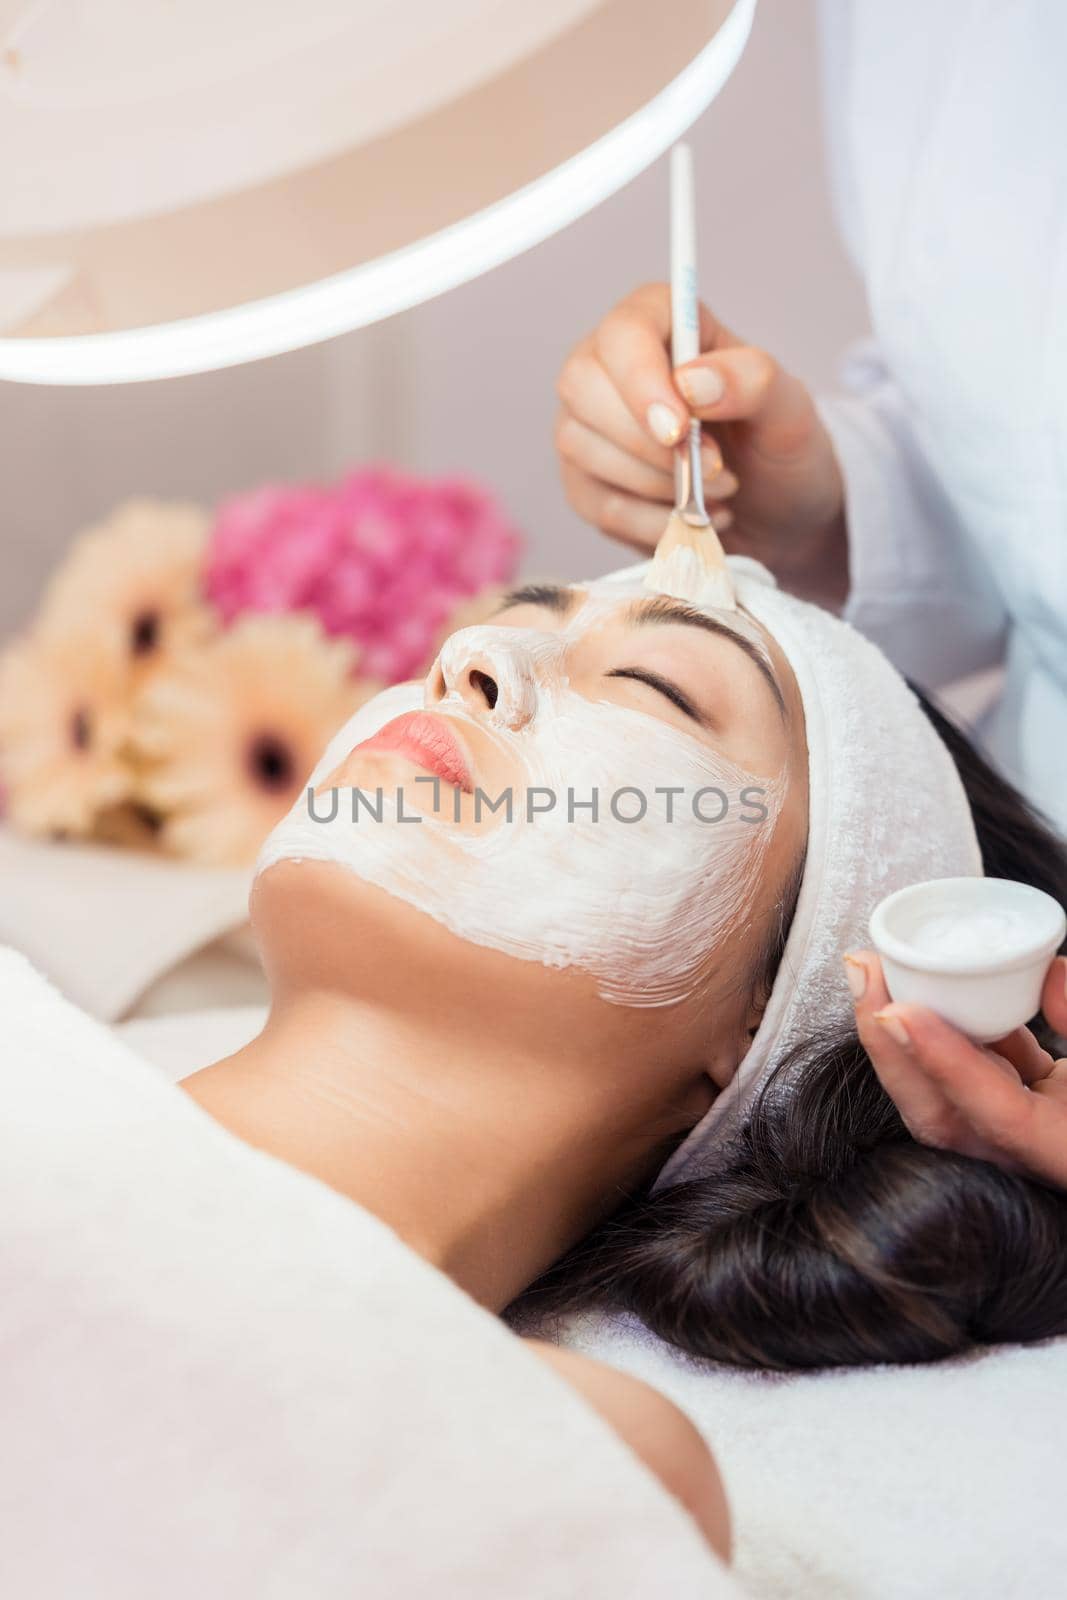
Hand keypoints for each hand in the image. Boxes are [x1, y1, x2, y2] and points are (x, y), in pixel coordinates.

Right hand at [555, 283, 848, 605]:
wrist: (776, 518)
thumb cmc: (778, 450)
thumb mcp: (790, 410)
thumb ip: (751, 381)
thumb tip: (691, 382)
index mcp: (662, 324)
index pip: (624, 332)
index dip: (642, 381)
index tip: (679, 430)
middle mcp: (610, 367)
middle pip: (582, 386)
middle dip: (647, 442)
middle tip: (714, 468)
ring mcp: (589, 426)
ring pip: (580, 446)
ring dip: (656, 483)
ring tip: (716, 492)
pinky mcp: (586, 484)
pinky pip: (598, 504)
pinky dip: (652, 521)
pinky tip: (691, 516)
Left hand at [844, 949, 1066, 1189]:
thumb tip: (1049, 972)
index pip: (999, 1115)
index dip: (948, 1064)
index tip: (901, 1011)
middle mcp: (1034, 1158)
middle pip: (942, 1115)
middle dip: (890, 1047)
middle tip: (864, 971)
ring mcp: (1025, 1137)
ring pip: (944, 1092)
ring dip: (904, 1033)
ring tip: (875, 967)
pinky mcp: (1030, 1110)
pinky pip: (973, 1071)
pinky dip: (948, 1030)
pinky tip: (928, 982)